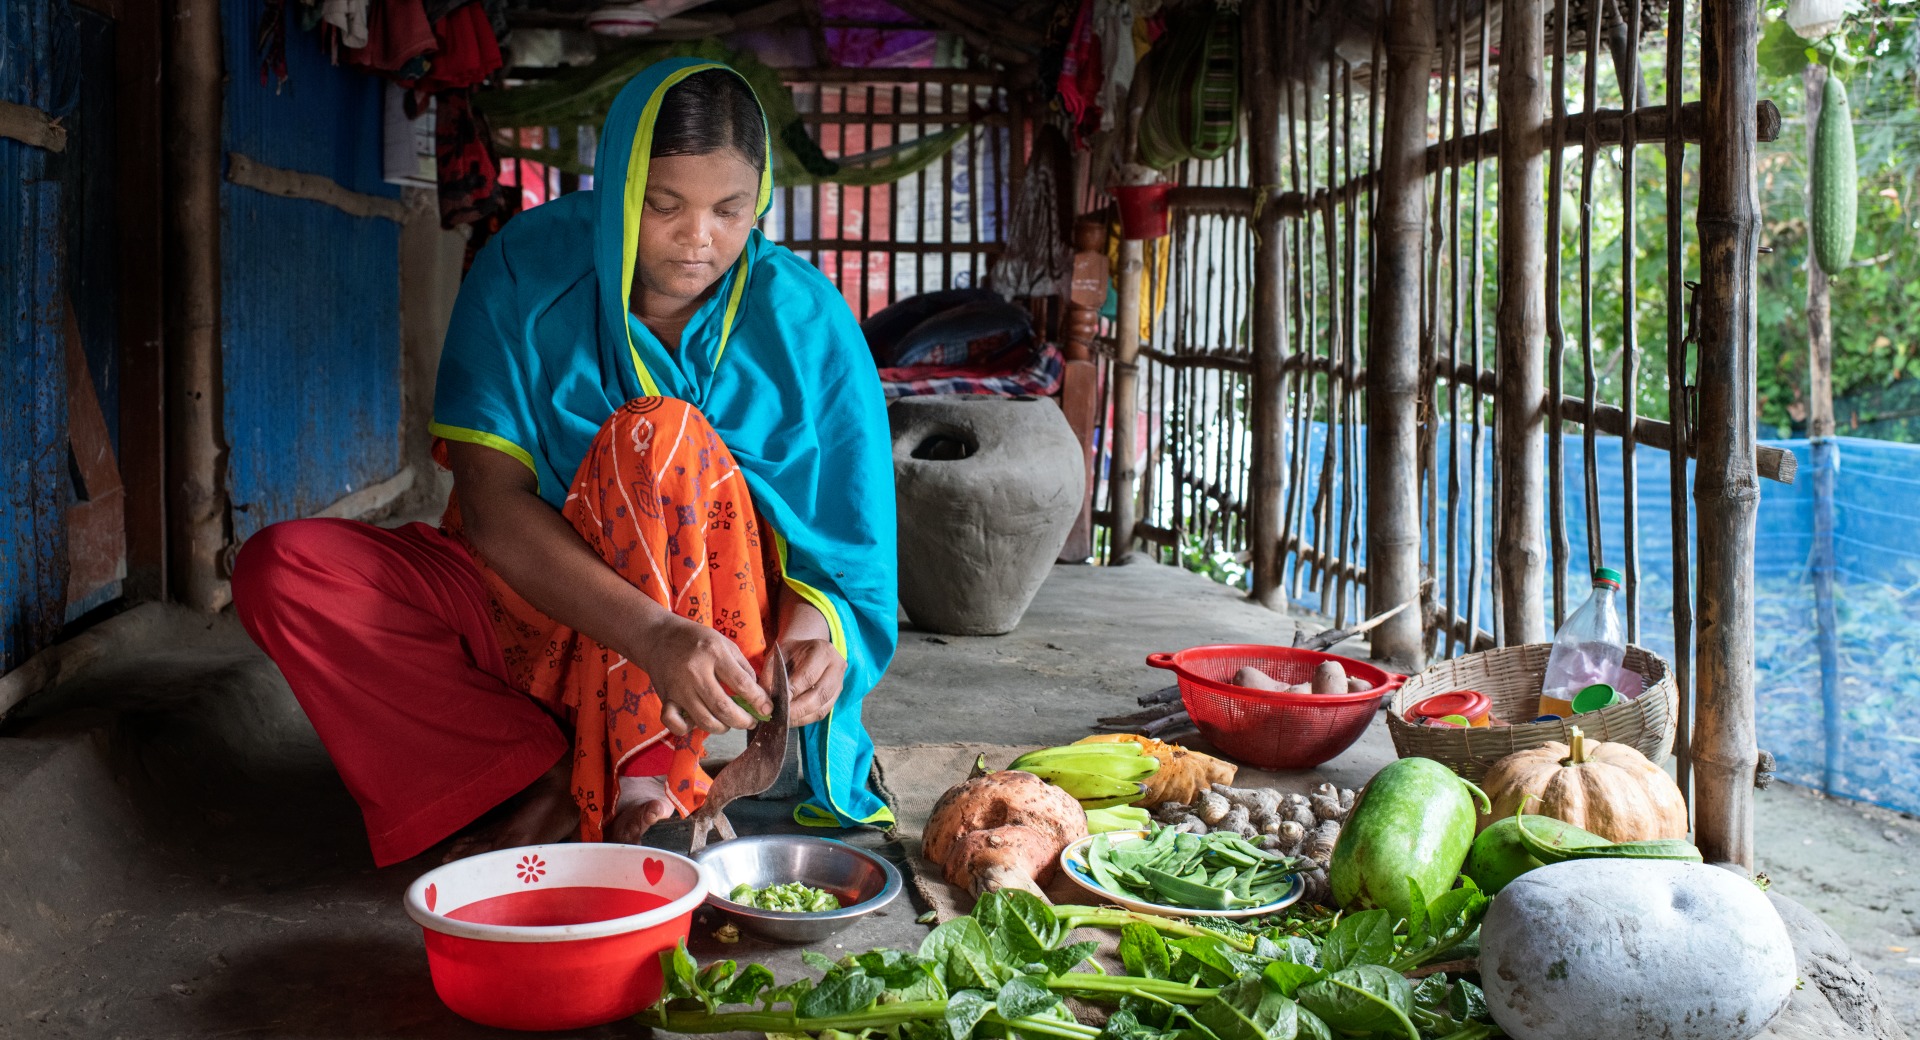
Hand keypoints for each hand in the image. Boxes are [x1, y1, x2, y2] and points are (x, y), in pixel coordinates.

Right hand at [631, 615, 770, 736]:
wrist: (658, 636)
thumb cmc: (696, 640)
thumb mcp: (724, 644)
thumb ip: (742, 667)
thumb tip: (757, 694)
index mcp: (714, 653)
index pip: (741, 683)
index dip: (758, 700)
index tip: (767, 709)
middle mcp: (695, 672)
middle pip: (723, 708)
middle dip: (743, 721)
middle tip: (750, 722)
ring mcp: (678, 687)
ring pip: (704, 720)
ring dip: (722, 728)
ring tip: (729, 723)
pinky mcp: (665, 698)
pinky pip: (675, 724)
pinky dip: (688, 730)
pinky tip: (698, 722)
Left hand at [764, 638, 844, 727]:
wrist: (805, 650)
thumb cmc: (789, 653)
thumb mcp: (776, 657)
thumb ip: (770, 677)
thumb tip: (768, 704)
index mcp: (823, 651)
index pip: (809, 676)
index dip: (793, 691)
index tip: (777, 702)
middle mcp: (837, 666)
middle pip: (820, 694)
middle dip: (798, 709)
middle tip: (780, 716)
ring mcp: (839, 683)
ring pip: (822, 707)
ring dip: (801, 717)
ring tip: (784, 720)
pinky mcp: (836, 696)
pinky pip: (822, 713)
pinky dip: (805, 719)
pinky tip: (792, 719)